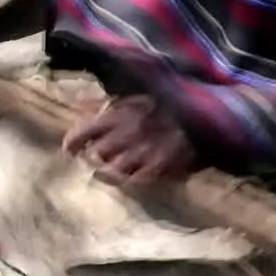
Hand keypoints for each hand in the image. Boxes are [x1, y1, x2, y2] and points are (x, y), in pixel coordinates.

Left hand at [63, 95, 196, 186]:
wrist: (205, 112)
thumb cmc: (169, 99)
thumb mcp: (136, 93)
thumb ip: (109, 100)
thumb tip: (81, 100)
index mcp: (118, 113)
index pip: (84, 131)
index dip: (74, 142)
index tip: (70, 149)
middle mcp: (124, 134)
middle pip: (96, 154)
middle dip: (94, 157)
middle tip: (96, 159)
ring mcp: (141, 153)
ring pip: (111, 171)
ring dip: (108, 172)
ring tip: (109, 171)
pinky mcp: (159, 168)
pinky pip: (134, 182)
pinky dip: (128, 182)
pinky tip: (129, 180)